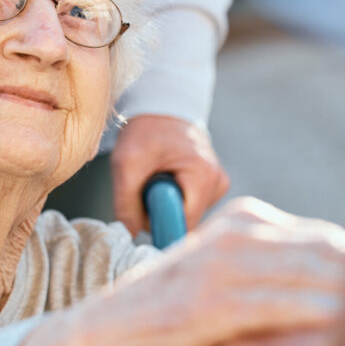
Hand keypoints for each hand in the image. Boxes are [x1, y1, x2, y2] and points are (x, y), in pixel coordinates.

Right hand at [73, 197, 344, 345]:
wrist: (111, 328)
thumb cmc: (178, 307)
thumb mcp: (226, 273)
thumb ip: (272, 267)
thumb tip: (333, 277)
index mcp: (244, 219)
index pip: (321, 237)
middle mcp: (238, 233)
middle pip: (323, 252)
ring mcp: (225, 265)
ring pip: (308, 277)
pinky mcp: (214, 302)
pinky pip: (280, 308)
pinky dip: (317, 318)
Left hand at [111, 115, 229, 234]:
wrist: (161, 108)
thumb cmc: (146, 131)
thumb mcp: (127, 164)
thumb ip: (126, 204)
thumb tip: (128, 236)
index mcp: (204, 176)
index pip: (184, 224)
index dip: (160, 223)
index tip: (143, 210)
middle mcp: (218, 182)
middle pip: (187, 221)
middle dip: (162, 212)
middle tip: (146, 188)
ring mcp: (218, 183)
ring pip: (188, 215)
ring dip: (166, 204)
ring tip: (156, 179)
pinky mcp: (214, 184)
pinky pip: (191, 206)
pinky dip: (175, 198)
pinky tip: (168, 179)